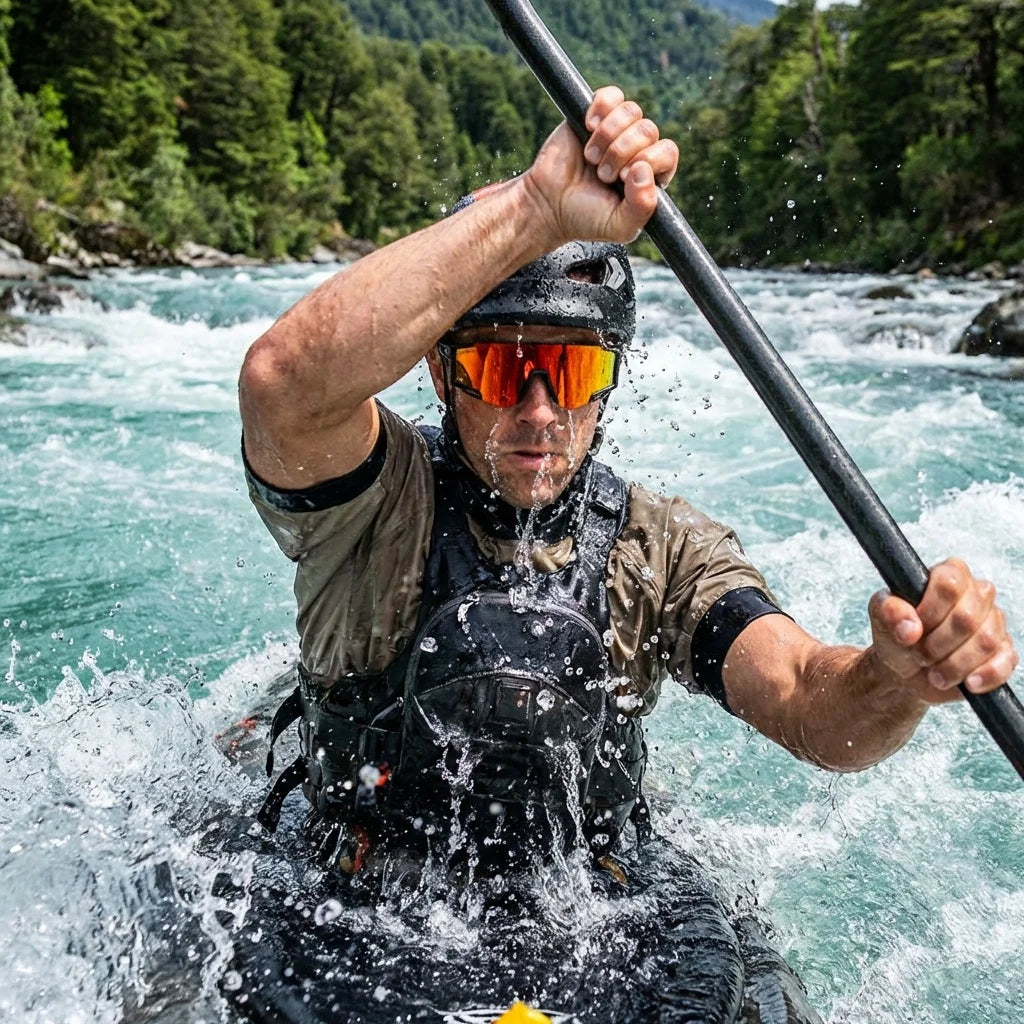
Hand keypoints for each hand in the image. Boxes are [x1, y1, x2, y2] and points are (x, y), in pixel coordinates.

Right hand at [522, 86, 678, 246]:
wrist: (547, 204)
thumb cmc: (584, 218)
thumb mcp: (619, 226)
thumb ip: (642, 207)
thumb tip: (644, 169)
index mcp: (650, 175)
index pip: (666, 152)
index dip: (646, 161)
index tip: (621, 179)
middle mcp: (638, 150)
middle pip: (648, 130)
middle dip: (621, 153)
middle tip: (602, 174)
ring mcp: (618, 130)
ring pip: (631, 112)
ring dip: (608, 136)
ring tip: (592, 158)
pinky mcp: (595, 114)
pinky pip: (612, 95)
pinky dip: (600, 109)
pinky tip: (588, 127)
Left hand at [868, 558, 1017, 704]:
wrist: (905, 672)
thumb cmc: (896, 636)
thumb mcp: (882, 619)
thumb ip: (889, 611)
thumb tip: (910, 628)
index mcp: (948, 575)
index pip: (949, 584)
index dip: (930, 612)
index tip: (913, 629)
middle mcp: (976, 594)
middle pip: (967, 617)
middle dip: (937, 644)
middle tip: (920, 655)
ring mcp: (994, 622)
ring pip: (986, 641)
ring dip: (954, 664)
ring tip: (934, 673)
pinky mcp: (1004, 651)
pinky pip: (1004, 662)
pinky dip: (984, 676)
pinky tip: (967, 682)